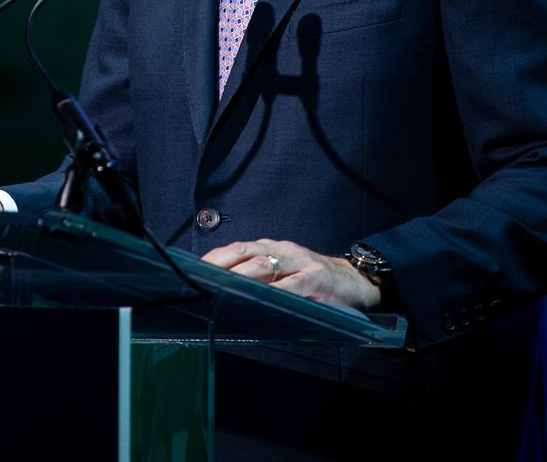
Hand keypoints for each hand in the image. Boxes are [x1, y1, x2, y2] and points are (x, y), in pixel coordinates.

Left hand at [200, 239, 381, 310]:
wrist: (353, 280)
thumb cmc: (312, 279)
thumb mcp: (283, 272)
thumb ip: (259, 278)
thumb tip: (225, 290)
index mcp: (269, 248)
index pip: (235, 250)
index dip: (214, 259)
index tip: (193, 270)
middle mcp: (281, 250)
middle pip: (244, 253)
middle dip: (221, 266)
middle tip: (202, 280)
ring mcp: (299, 262)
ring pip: (265, 265)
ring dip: (242, 276)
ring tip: (225, 287)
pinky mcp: (316, 278)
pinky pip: (294, 284)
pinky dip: (279, 291)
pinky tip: (266, 298)